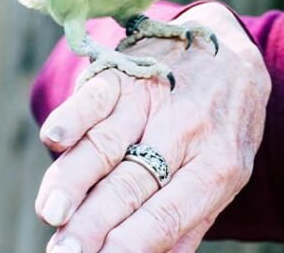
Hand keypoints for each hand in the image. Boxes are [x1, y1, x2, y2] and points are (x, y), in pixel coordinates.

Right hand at [34, 3, 270, 252]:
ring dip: (75, 178)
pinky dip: (74, 115)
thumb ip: (189, 222)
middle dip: (94, 223)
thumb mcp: (227, 173)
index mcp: (218, 165)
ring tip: (52, 211)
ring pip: (108, 142)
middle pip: (132, 183)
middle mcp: (187, 131)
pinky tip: (55, 140)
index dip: (133, 241)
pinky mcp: (127, 73)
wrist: (231, 50)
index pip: (171, 212)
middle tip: (63, 252)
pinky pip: (97, 95)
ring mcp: (155, 99)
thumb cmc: (223, 126)